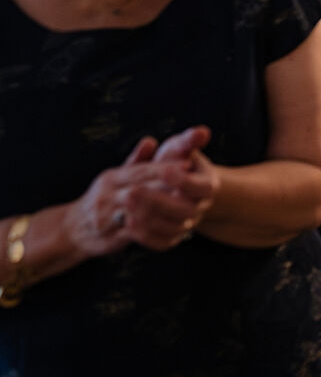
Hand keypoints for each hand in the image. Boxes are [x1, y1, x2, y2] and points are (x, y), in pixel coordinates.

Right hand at [68, 137, 213, 257]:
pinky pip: (136, 233)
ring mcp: (108, 216)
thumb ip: (135, 161)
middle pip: (141, 189)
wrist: (72, 229)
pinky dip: (156, 231)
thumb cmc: (102, 199)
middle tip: (193, 187)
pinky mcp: (111, 236)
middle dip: (168, 188)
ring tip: (189, 208)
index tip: (188, 164)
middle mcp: (108, 195)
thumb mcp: (115, 178)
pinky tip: (174, 229)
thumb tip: (151, 140)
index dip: (164, 167)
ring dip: (165, 211)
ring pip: (139, 211)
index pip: (141, 170)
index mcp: (112, 178)